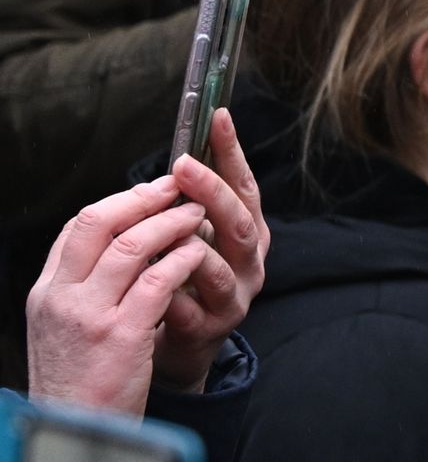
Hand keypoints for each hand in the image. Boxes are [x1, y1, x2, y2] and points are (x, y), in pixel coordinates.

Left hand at [155, 108, 266, 389]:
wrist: (177, 344)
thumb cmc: (179, 278)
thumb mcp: (190, 235)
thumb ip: (188, 205)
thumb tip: (178, 154)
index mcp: (246, 233)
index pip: (244, 186)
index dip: (233, 153)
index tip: (217, 117)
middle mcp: (249, 262)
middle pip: (238, 223)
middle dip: (212, 192)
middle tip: (183, 165)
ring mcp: (233, 296)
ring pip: (217, 267)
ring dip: (187, 247)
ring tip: (160, 227)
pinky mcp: (210, 328)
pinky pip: (185, 307)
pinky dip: (164, 292)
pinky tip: (143, 279)